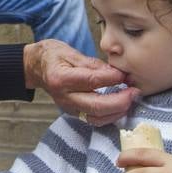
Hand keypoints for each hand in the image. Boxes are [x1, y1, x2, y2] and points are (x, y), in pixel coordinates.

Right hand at [23, 40, 139, 122]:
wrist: (37, 68)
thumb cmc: (54, 56)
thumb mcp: (70, 52)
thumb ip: (93, 64)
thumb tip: (115, 72)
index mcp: (60, 78)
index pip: (90, 81)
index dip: (111, 79)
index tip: (124, 75)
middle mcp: (64, 97)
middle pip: (95, 106)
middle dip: (120, 101)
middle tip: (134, 92)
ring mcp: (68, 108)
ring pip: (96, 118)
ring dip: (117, 112)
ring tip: (130, 99)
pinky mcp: (74, 113)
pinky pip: (94, 120)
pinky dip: (110, 116)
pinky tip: (121, 106)